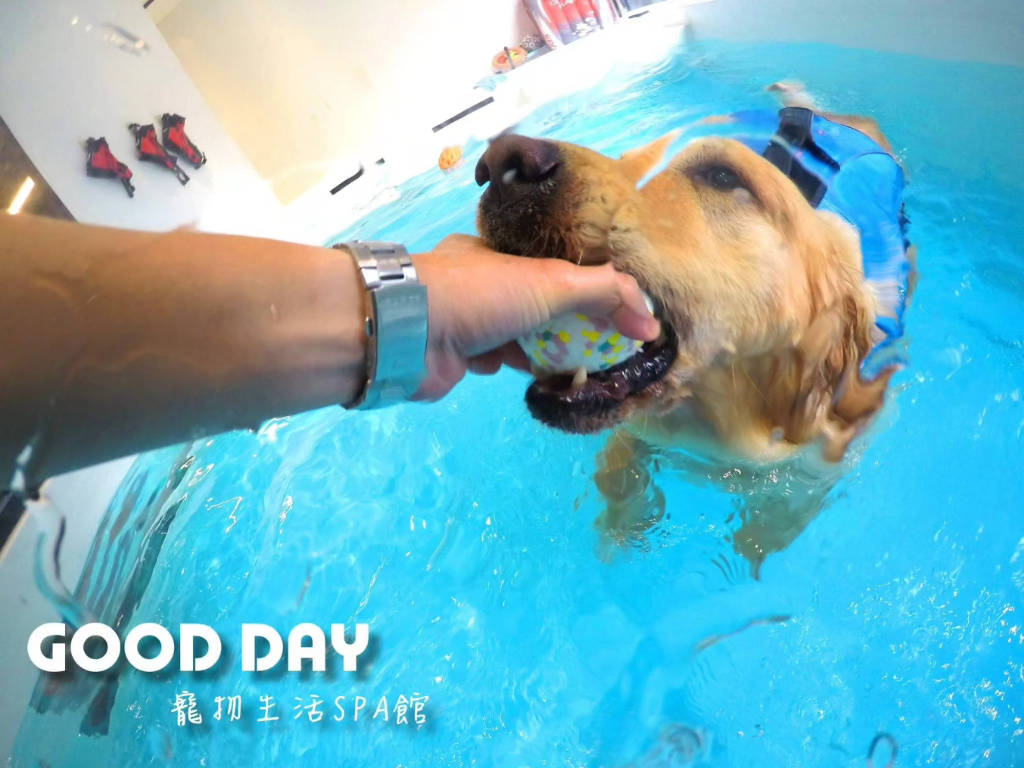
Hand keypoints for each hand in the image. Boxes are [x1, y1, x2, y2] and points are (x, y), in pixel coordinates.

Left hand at [411, 234, 659, 400]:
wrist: (406, 333)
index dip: (591, 292)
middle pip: (539, 304)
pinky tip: (528, 377)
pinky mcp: (454, 356)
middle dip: (570, 326)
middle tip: (602, 349)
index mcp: (501, 254)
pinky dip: (512, 367)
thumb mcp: (552, 283)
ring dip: (544, 351)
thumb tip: (649, 323)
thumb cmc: (481, 296)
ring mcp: (466, 320)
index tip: (618, 319)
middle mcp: (482, 283)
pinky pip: (493, 360)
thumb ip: (604, 294)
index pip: (557, 270)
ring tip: (576, 367)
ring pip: (517, 335)